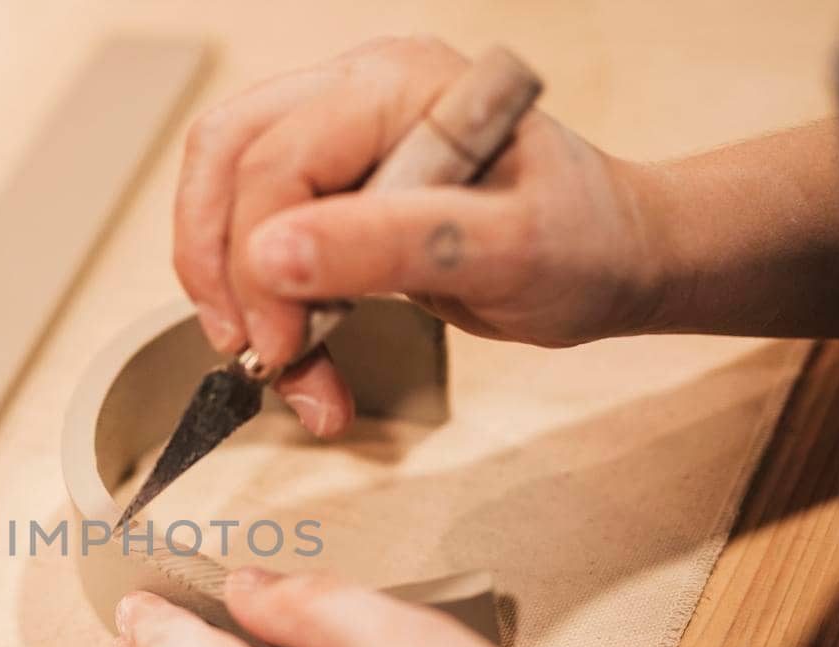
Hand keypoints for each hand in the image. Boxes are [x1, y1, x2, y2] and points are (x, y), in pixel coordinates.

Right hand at [173, 36, 663, 435]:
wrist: (615, 259)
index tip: (283, 342)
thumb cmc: (585, 243)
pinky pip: (258, 234)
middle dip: (222, 269)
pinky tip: (302, 357)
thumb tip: (270, 255)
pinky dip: (263, 304)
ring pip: (226, 196)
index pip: (276, 158)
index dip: (258, 257)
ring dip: (232, 292)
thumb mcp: (504, 251)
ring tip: (284, 368)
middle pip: (226, 160)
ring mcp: (343, 139)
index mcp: (401, 85)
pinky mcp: (335, 191)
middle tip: (258, 352)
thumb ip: (388, 245)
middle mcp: (359, 95)